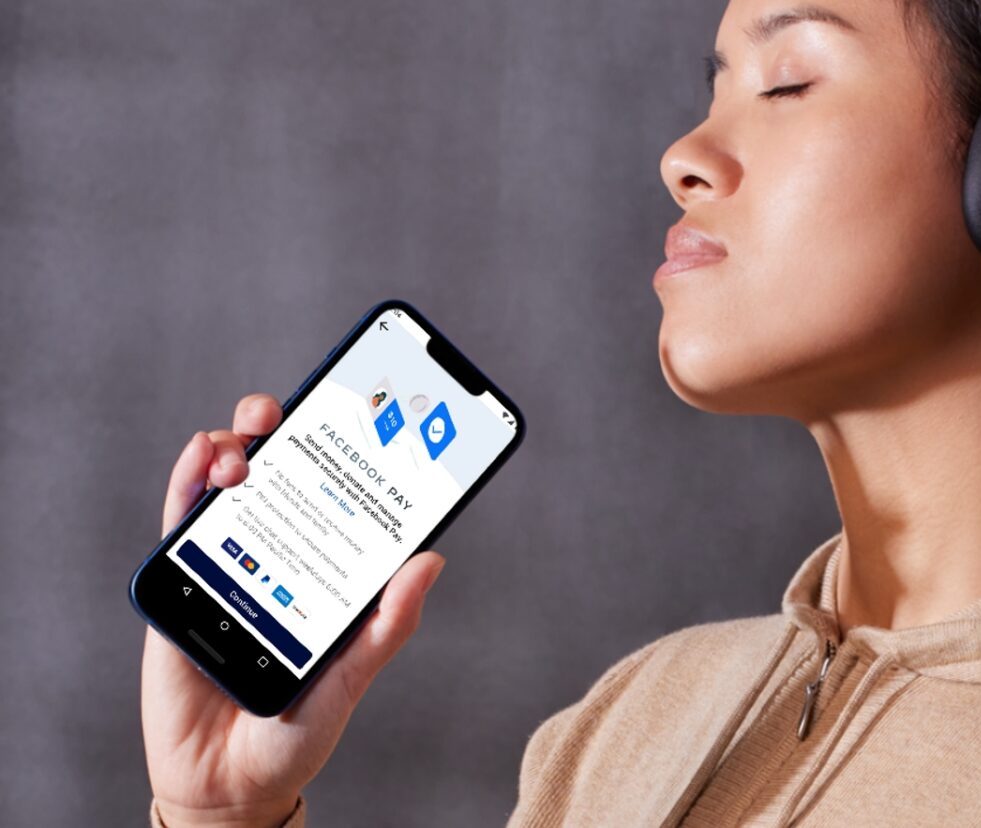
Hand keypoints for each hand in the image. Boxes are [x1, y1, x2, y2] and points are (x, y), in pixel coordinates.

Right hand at [141, 393, 445, 827]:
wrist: (228, 783)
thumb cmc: (298, 730)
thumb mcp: (351, 677)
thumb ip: (386, 625)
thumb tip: (432, 559)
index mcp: (326, 567)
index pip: (339, 494)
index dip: (348, 448)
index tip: (365, 407)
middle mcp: (281, 550)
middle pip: (282, 471)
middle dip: (286, 426)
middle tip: (293, 410)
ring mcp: (230, 559)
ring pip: (232, 483)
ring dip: (237, 445)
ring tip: (249, 442)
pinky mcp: (183, 578)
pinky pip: (182, 520)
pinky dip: (189, 481)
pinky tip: (204, 458)